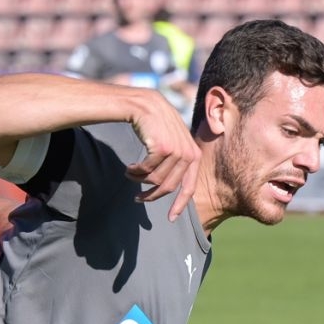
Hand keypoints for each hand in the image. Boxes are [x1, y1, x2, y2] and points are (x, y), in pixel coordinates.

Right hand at [125, 88, 199, 218]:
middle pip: (168, 187)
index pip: (189, 186)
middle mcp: (188, 153)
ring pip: (154, 180)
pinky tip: (129, 167)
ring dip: (139, 180)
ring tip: (130, 174)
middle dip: (151, 196)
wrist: (145, 105)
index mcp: (194, 155)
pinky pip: (145, 171)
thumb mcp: (172, 141)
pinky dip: (134, 172)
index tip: (171, 218)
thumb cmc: (156, 125)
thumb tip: (167, 187)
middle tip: (137, 199)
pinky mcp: (163, 148)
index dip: (180, 204)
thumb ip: (176, 161)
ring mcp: (177, 150)